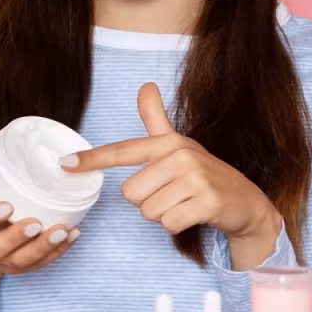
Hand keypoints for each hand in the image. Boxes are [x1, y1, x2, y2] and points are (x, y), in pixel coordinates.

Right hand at [0, 171, 79, 275]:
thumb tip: (17, 144)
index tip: (7, 206)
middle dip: (16, 238)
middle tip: (35, 223)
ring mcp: (1, 261)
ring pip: (20, 261)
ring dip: (42, 248)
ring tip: (61, 231)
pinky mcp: (19, 267)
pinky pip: (39, 264)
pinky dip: (57, 252)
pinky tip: (72, 235)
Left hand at [62, 83, 281, 252]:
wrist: (245, 203)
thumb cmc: (205, 174)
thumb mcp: (179, 146)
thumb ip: (157, 120)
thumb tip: (146, 85)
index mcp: (169, 142)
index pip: (123, 151)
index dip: (92, 159)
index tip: (66, 165)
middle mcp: (181, 155)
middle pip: (131, 193)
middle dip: (148, 202)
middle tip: (173, 195)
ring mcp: (196, 178)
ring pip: (148, 211)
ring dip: (164, 215)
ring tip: (184, 204)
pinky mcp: (207, 201)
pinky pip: (169, 223)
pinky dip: (178, 226)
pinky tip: (194, 215)